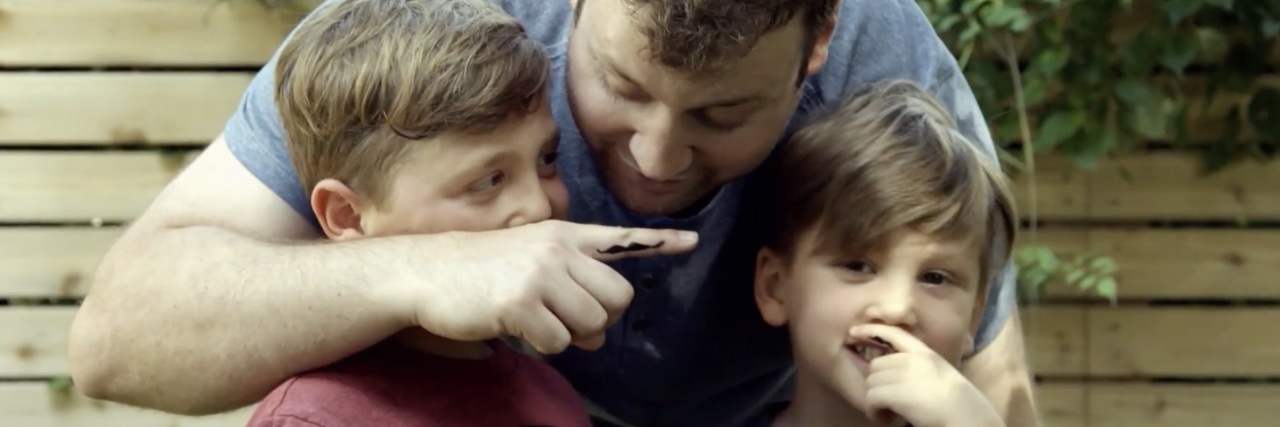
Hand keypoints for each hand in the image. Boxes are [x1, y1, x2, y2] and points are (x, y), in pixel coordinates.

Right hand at [396, 220, 697, 353]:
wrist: (426, 271)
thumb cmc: (480, 271)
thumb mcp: (529, 264)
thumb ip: (570, 290)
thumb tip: (598, 337)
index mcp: (563, 235)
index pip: (620, 238)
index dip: (660, 242)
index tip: (693, 242)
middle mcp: (558, 249)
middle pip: (617, 297)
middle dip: (599, 319)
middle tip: (566, 319)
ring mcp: (540, 274)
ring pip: (592, 323)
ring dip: (571, 335)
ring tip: (538, 319)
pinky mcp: (521, 302)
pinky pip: (560, 342)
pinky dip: (544, 345)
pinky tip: (518, 326)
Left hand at [849, 324, 1004, 426]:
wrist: (968, 419)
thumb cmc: (961, 406)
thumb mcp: (943, 377)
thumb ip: (921, 370)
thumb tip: (895, 376)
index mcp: (927, 355)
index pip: (895, 334)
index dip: (871, 330)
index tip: (854, 332)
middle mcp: (914, 360)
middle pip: (877, 365)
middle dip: (877, 384)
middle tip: (887, 402)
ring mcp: (905, 374)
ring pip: (871, 382)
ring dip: (875, 399)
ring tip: (888, 412)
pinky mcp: (896, 392)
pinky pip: (870, 397)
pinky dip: (873, 411)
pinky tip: (884, 418)